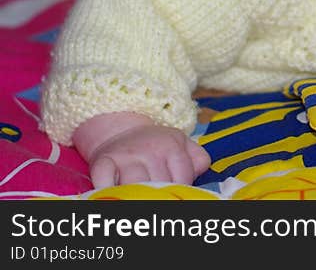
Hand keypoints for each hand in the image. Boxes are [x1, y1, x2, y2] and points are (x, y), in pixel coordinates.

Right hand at [72, 112, 210, 188]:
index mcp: (172, 146)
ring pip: (134, 185)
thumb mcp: (182, 144)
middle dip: (160, 195)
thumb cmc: (157, 145)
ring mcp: (126, 156)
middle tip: (158, 197)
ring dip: (137, 195)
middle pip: (159, 184)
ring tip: (140, 198)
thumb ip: (198, 159)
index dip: (180, 190)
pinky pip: (104, 179)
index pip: (182, 178)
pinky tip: (112, 195)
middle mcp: (150, 150)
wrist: (122, 131)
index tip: (175, 194)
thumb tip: (199, 173)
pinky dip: (106, 189)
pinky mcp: (103, 161)